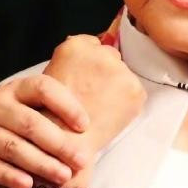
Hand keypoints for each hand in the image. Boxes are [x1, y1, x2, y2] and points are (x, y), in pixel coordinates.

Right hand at [0, 73, 91, 187]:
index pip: (42, 89)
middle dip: (59, 143)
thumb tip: (98, 117)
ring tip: (64, 176)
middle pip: (30, 124)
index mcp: (15, 89)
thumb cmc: (5, 112)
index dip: (66, 104)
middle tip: (82, 159)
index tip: (85, 124)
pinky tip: (30, 186)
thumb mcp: (22, 97)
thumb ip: (51, 105)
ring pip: (13, 148)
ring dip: (41, 164)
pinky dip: (11, 177)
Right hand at [45, 35, 145, 154]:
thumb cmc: (53, 114)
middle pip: (111, 57)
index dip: (91, 64)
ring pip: (124, 75)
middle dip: (106, 74)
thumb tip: (92, 54)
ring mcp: (120, 70)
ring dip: (118, 88)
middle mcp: (100, 53)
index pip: (93, 44)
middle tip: (94, 96)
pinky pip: (135, 92)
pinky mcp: (134, 90)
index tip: (88, 77)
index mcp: (75, 46)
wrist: (65, 142)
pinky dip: (127, 103)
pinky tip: (110, 114)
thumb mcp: (53, 74)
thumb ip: (74, 61)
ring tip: (100, 108)